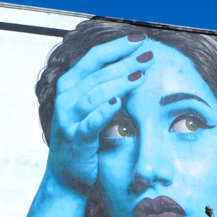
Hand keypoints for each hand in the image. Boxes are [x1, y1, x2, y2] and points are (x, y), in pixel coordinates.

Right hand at [46, 34, 154, 192]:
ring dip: (119, 82)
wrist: (68, 177)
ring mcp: (69, 118)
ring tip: (141, 74)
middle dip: (125, 61)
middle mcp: (67, 98)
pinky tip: (117, 102)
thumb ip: (106, 90)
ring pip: (95, 93)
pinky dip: (103, 111)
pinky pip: (91, 122)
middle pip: (98, 72)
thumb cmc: (86, 140)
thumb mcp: (92, 110)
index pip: (95, 57)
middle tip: (149, 55)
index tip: (141, 39)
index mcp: (71, 86)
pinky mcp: (77, 139)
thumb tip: (136, 71)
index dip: (118, 46)